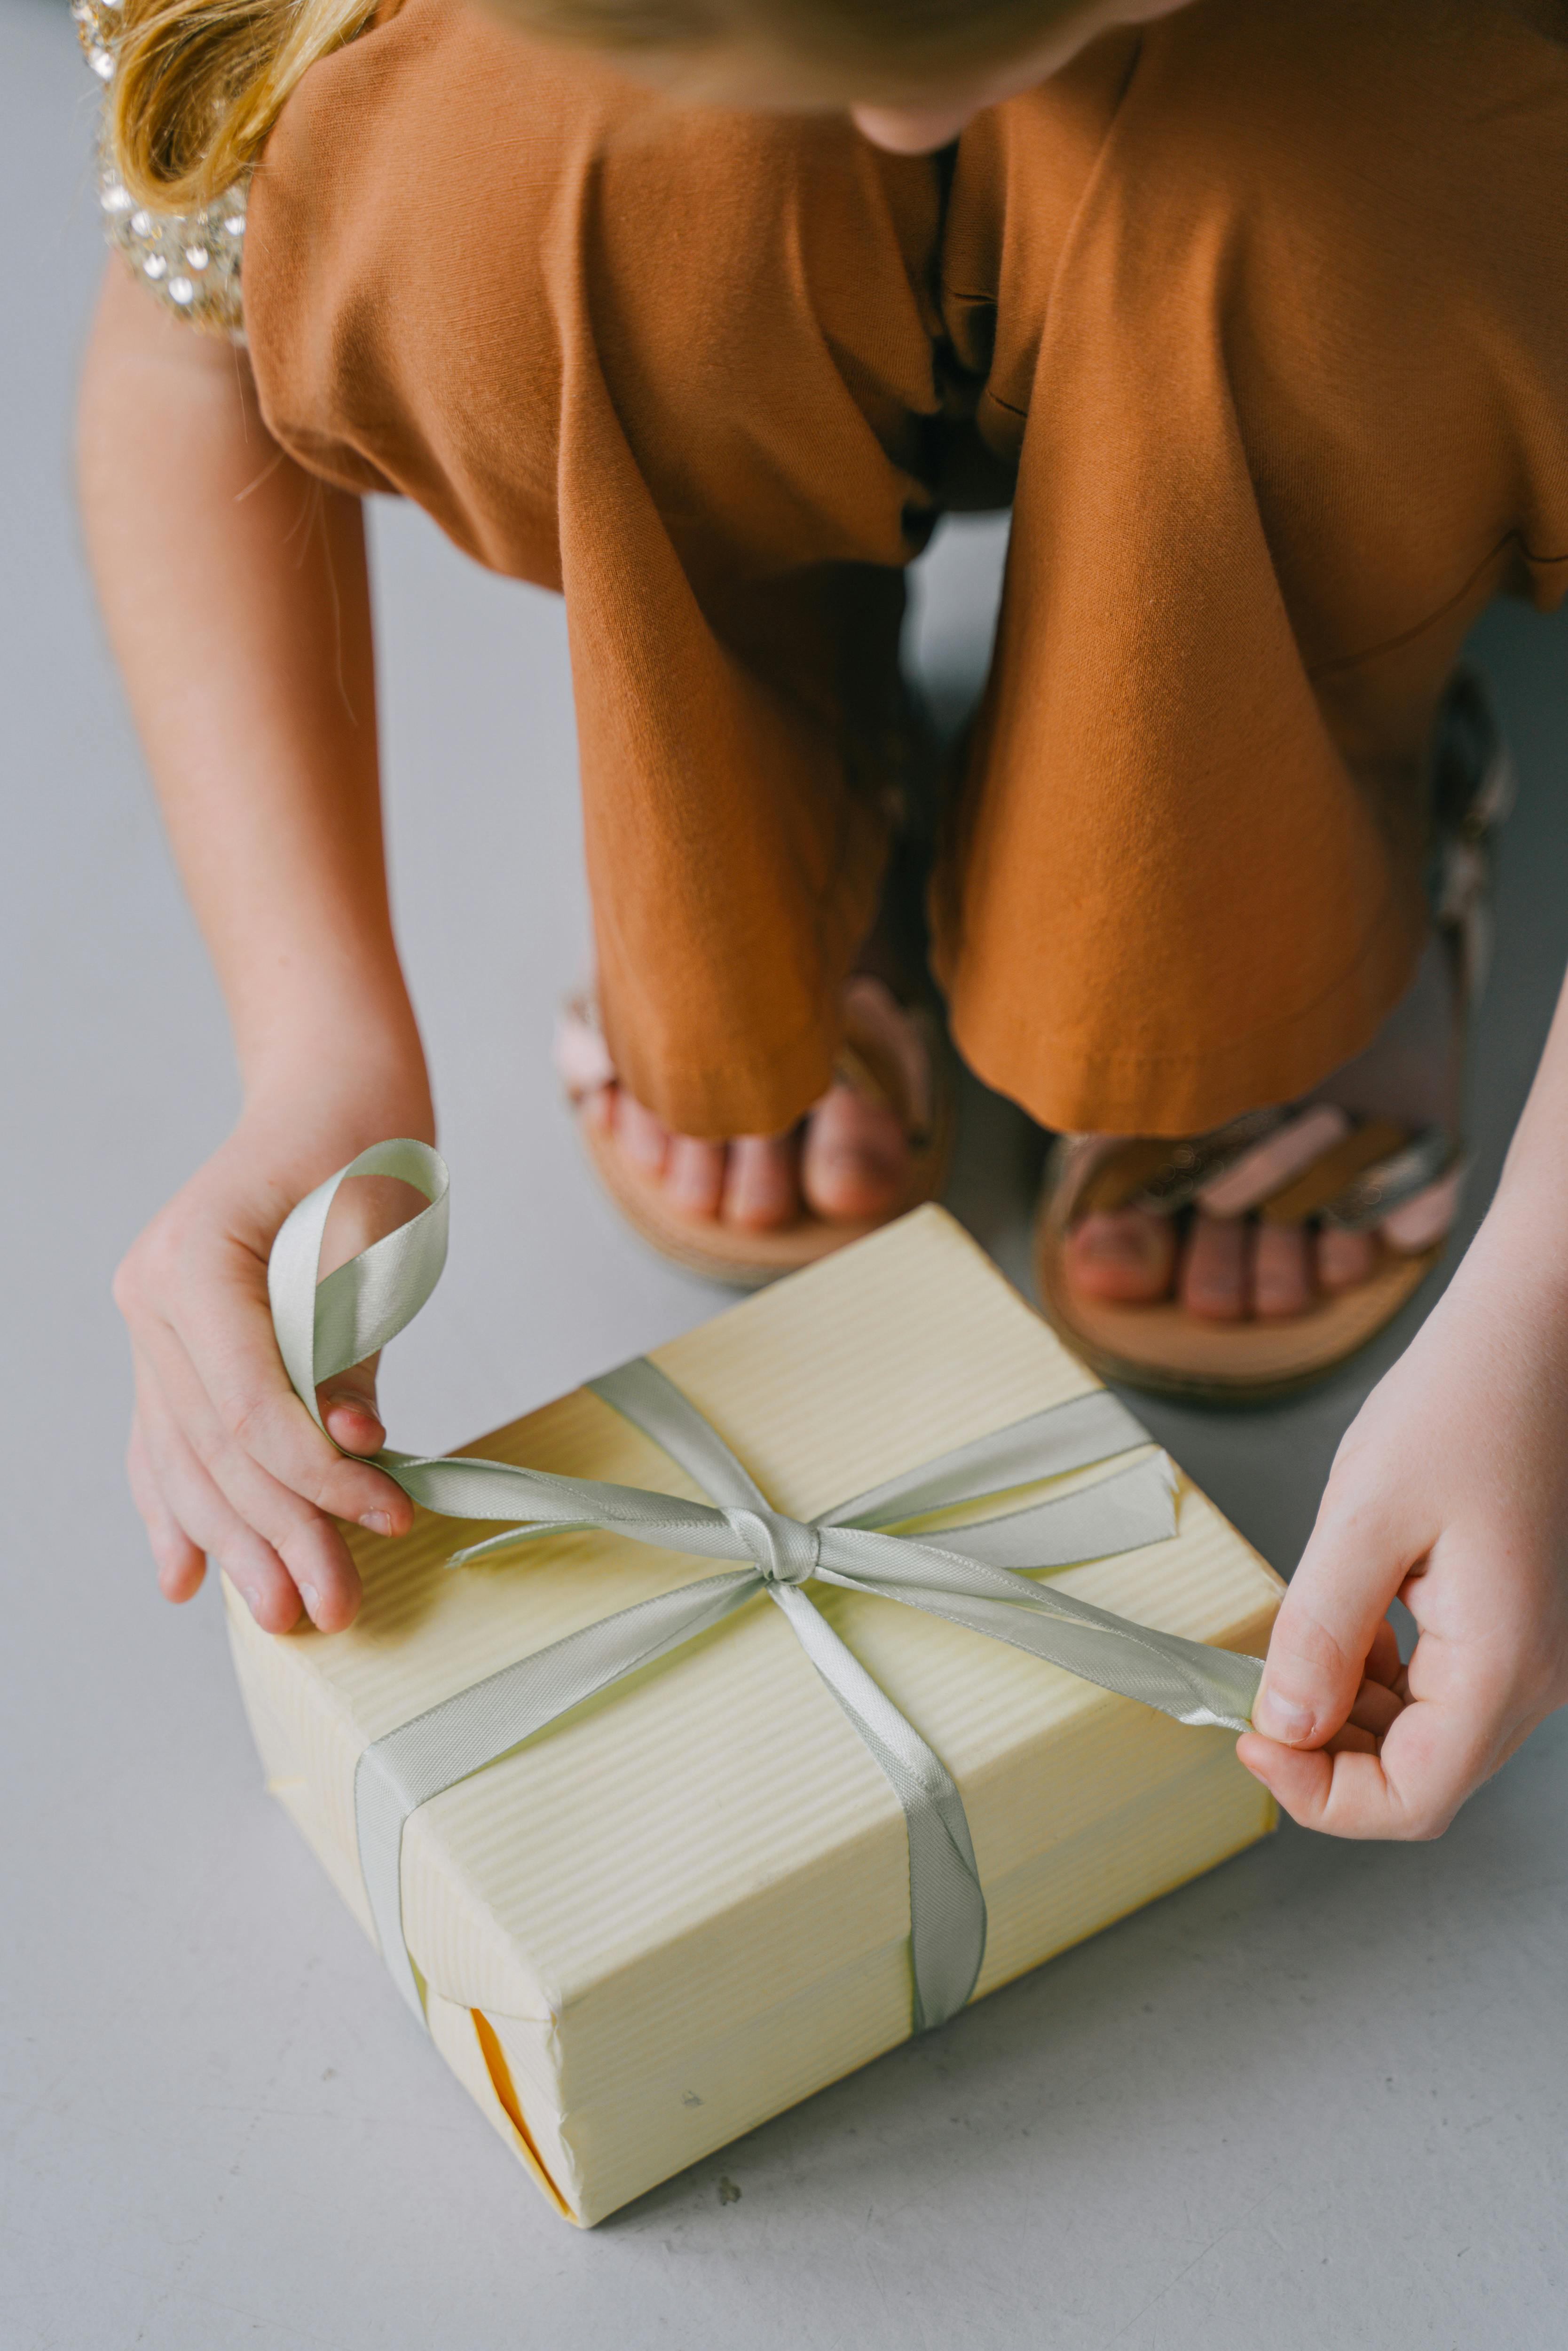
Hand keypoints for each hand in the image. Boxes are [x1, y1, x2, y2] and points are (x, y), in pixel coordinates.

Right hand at [114, 1082, 434, 1634]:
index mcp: (195, 1262)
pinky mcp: (170, 1346)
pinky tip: (184, 1575)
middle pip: (215, 1448)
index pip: (251, 1406)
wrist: (332, 1099)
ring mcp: (149, 1324)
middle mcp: (153, 1298)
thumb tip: (353, 1452)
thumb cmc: (365, 1156)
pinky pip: (165, 1440)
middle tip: (336, 1609)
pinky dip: (178, 1508)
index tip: (390, 1518)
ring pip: (185, 1458)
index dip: (317, 1477)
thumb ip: (350, 1354)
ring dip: (236, 1544)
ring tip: (284, 1612)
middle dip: (280, 1535)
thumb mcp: (373, 1246)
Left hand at [1237, 1210, 1567, 1836]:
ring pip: (1426, 1739)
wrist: (1528, 1339)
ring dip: (1347, 1717)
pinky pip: (1438, 1688)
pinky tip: (1340, 1626)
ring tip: (1289, 1655)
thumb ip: (1322, 1631)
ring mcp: (1527, 1653)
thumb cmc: (1460, 1403)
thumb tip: (1284, 1723)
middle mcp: (1531, 1676)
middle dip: (1325, 1757)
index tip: (1248, 1736)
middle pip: (1420, 1778)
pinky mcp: (1510, 1623)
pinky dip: (1377, 1678)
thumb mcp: (1365, 1514)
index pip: (1412, 1801)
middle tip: (1251, 1699)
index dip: (1318, 1795)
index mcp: (1503, 1663)